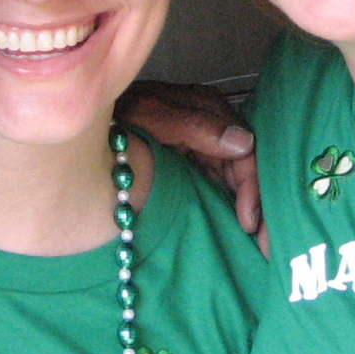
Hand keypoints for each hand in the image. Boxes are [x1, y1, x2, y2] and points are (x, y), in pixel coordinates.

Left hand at [116, 79, 262, 251]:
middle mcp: (211, 124)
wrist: (88, 120)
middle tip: (266, 245)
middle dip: (259, 205)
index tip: (249, 223)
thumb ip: (196, 126)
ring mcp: (202, 141)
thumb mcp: (152, 115)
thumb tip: (243, 143)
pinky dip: (230, 203)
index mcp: (209, 108)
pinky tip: (237, 228)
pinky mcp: (191, 157)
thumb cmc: (117, 113)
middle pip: (245, 167)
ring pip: (235, 178)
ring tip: (259, 244)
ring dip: (248, 208)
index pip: (246, 151)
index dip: (252, 188)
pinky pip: (219, 181)